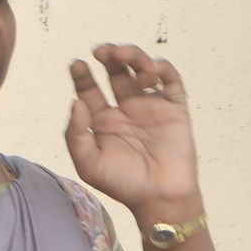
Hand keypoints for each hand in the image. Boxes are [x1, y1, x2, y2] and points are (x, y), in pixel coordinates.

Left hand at [64, 44, 200, 222]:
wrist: (160, 199)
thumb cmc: (122, 184)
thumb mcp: (87, 163)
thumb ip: (75, 134)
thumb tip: (75, 102)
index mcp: (102, 119)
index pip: (89, 88)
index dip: (82, 74)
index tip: (77, 64)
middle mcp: (125, 109)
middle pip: (115, 72)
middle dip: (109, 56)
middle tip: (102, 51)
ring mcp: (150, 107)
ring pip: (141, 71)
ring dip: (133, 57)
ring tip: (125, 56)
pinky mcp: (175, 110)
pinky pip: (171, 82)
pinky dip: (162, 69)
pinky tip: (150, 70)